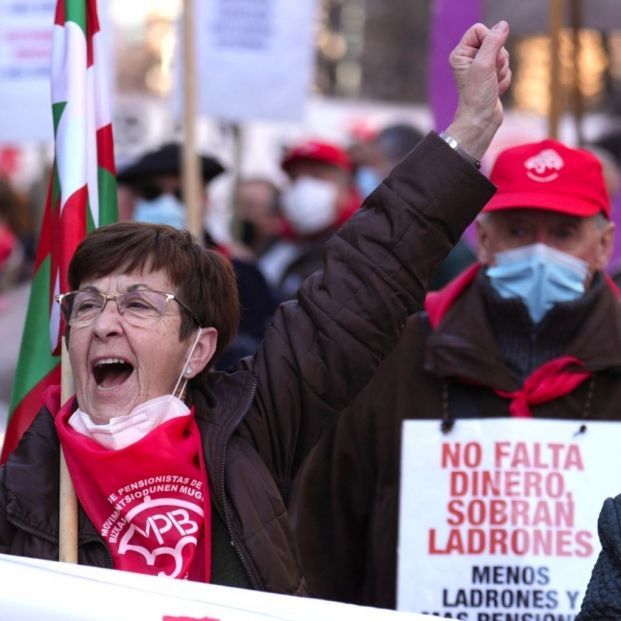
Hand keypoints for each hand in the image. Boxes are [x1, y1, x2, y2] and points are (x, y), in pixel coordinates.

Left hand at [445, 21, 510, 160]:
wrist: (481, 120)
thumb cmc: (477, 96)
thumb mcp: (484, 65)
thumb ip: (492, 42)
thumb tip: (502, 25)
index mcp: (460, 53)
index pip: (479, 30)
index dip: (489, 40)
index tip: (488, 58)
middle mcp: (469, 59)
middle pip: (495, 41)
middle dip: (498, 58)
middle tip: (490, 74)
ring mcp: (481, 68)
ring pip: (503, 55)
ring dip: (502, 70)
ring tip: (492, 84)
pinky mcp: (491, 77)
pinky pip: (506, 68)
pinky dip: (504, 79)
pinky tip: (495, 89)